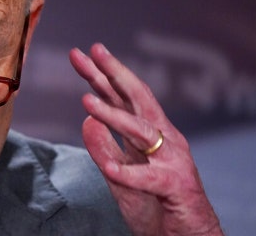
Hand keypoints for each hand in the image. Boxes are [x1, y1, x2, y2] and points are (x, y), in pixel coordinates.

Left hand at [69, 43, 221, 235]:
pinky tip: (110, 169)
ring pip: (141, 132)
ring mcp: (171, 161)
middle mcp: (163, 140)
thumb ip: (104, 147)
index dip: (101, 75)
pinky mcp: (174, 187)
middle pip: (138, 99)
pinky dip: (129, 173)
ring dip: (113, 116)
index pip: (122, 98)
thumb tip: (86, 120)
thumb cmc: (154, 203)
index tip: (81, 54)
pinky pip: (149, 179)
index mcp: (149, 133)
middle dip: (115, 74)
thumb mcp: (118, 174)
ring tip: (87, 101)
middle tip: (93, 52)